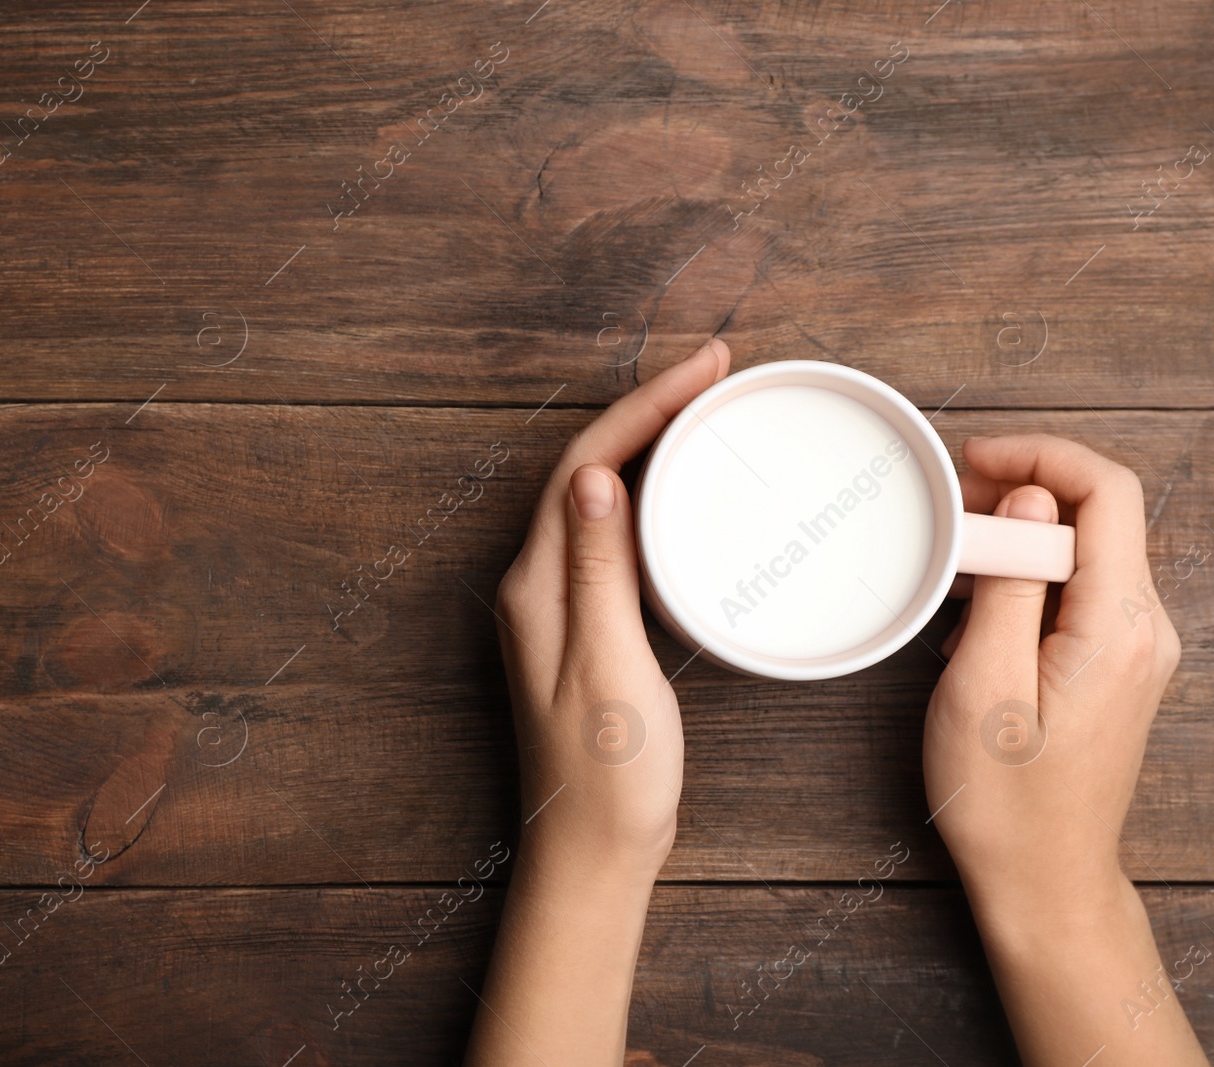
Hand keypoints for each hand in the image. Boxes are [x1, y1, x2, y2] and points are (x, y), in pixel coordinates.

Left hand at [465, 338, 728, 1066]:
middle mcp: (538, 583)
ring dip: (649, 447)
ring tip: (708, 411)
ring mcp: (559, 604)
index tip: (705, 366)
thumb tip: (595, 476)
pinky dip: (653, 501)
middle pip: (589, 469)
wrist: (591, 848)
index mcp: (537, 584)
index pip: (585, 465)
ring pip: (601, 498)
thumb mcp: (608, 666)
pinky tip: (687, 498)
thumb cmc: (605, 773)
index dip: (644, 406)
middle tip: (716, 372)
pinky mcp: (586, 625)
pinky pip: (614, 538)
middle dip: (648, 410)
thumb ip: (598, 572)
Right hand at [924, 433, 1200, 1064]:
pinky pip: (1079, 589)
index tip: (974, 460)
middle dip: (1022, 488)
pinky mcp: (1116, 665)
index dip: (1041, 454)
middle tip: (947, 504)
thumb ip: (1012, 584)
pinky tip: (974, 606)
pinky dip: (1027, 575)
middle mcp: (1144, 629)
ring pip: (1086, 548)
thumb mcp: (982, 684)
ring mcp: (1136, 648)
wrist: (1042, 876)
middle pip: (1099, 514)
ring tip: (950, 554)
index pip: (1107, 493)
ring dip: (1018, 534)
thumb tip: (1028, 501)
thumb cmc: (1003, 798)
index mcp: (1118, 627)